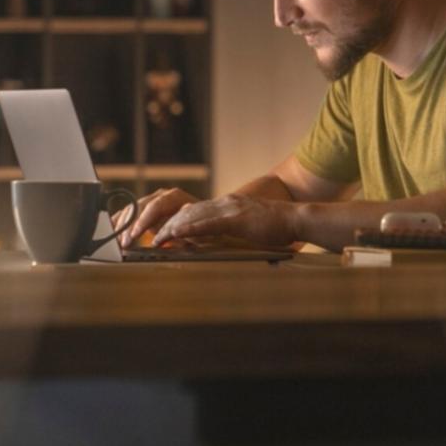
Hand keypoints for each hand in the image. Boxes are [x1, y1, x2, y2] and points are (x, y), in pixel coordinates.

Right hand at [114, 187, 199, 246]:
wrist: (206, 223)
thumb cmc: (203, 227)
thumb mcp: (199, 228)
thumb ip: (186, 226)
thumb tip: (177, 223)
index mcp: (173, 198)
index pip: (154, 206)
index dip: (143, 220)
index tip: (135, 234)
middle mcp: (160, 197)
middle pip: (139, 207)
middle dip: (129, 226)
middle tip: (123, 242)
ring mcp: (151, 203)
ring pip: (132, 210)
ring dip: (123, 226)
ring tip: (116, 241)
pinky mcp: (145, 213)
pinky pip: (130, 215)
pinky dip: (120, 223)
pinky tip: (111, 230)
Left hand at [156, 194, 299, 247]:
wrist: (295, 219)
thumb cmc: (274, 226)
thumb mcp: (245, 226)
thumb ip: (228, 230)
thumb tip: (210, 241)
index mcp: (224, 206)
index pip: (191, 212)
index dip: (172, 223)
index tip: (157, 234)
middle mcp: (223, 204)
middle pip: (186, 212)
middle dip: (165, 225)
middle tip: (149, 238)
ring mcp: (229, 210)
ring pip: (193, 216)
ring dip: (171, 229)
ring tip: (155, 240)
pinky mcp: (237, 219)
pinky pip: (209, 224)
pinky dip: (191, 229)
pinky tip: (177, 234)